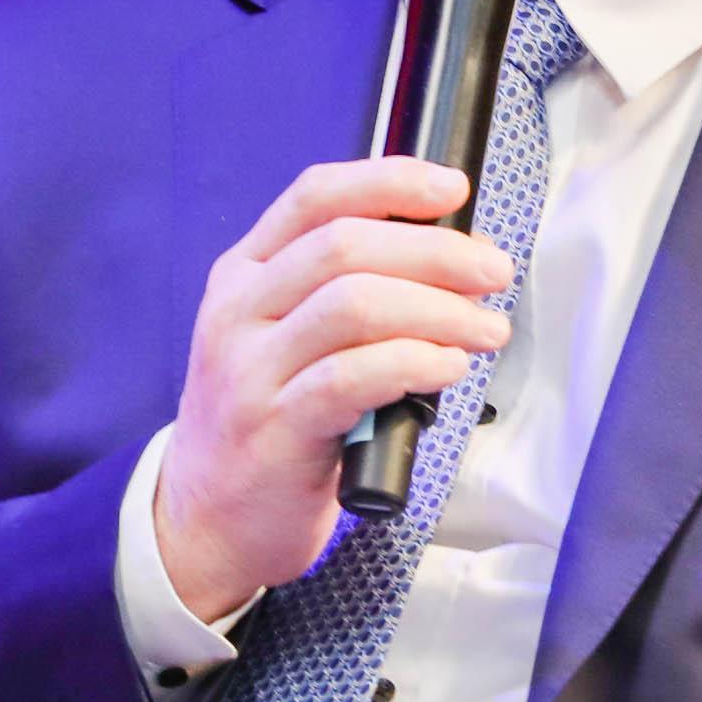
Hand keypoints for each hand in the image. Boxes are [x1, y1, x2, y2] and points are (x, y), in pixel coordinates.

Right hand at [152, 155, 514, 619]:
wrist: (208, 520)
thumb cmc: (269, 421)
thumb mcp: (283, 338)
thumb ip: (340, 290)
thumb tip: (450, 252)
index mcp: (244, 273)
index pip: (314, 196)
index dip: (388, 180)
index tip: (451, 188)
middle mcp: (239, 312)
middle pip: (346, 246)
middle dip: (436, 251)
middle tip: (493, 272)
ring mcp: (250, 371)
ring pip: (354, 305)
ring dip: (439, 309)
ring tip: (486, 329)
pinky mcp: (274, 430)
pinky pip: (353, 377)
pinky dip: (415, 361)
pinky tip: (449, 367)